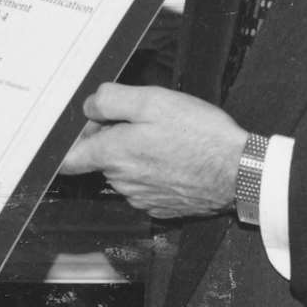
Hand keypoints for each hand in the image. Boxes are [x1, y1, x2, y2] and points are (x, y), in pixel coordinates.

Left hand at [59, 83, 248, 219]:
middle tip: (142, 121)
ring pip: (124, 172)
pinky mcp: (161, 207)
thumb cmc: (200, 135)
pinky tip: (174, 157)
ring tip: (164, 138)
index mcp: (114, 154)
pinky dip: (153, 171)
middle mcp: (122, 181)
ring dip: (134, 155)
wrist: (239, 172)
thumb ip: (111, 100)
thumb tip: (89, 106)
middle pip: (100, 159)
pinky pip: (145, 186)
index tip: (86, 127)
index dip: (73, 139)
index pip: (68, 159)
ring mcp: (142, 198)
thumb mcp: (153, 100)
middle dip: (112, 139)